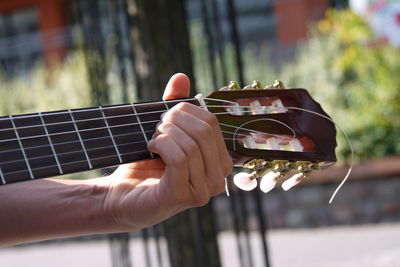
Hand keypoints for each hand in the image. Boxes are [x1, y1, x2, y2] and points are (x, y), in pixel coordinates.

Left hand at [100, 73, 232, 231]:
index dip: (187, 111)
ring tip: (153, 138)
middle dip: (175, 120)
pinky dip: (162, 145)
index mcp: (219, 163)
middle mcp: (218, 180)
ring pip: (191, 145)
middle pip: (204, 131)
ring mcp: (202, 192)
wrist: (121, 195)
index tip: (166, 115)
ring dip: (166, 133)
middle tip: (158, 125)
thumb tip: (181, 76)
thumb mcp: (165, 132)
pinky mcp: (181, 196)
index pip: (212, 123)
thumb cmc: (146, 164)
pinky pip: (179, 158)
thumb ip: (175, 107)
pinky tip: (151, 148)